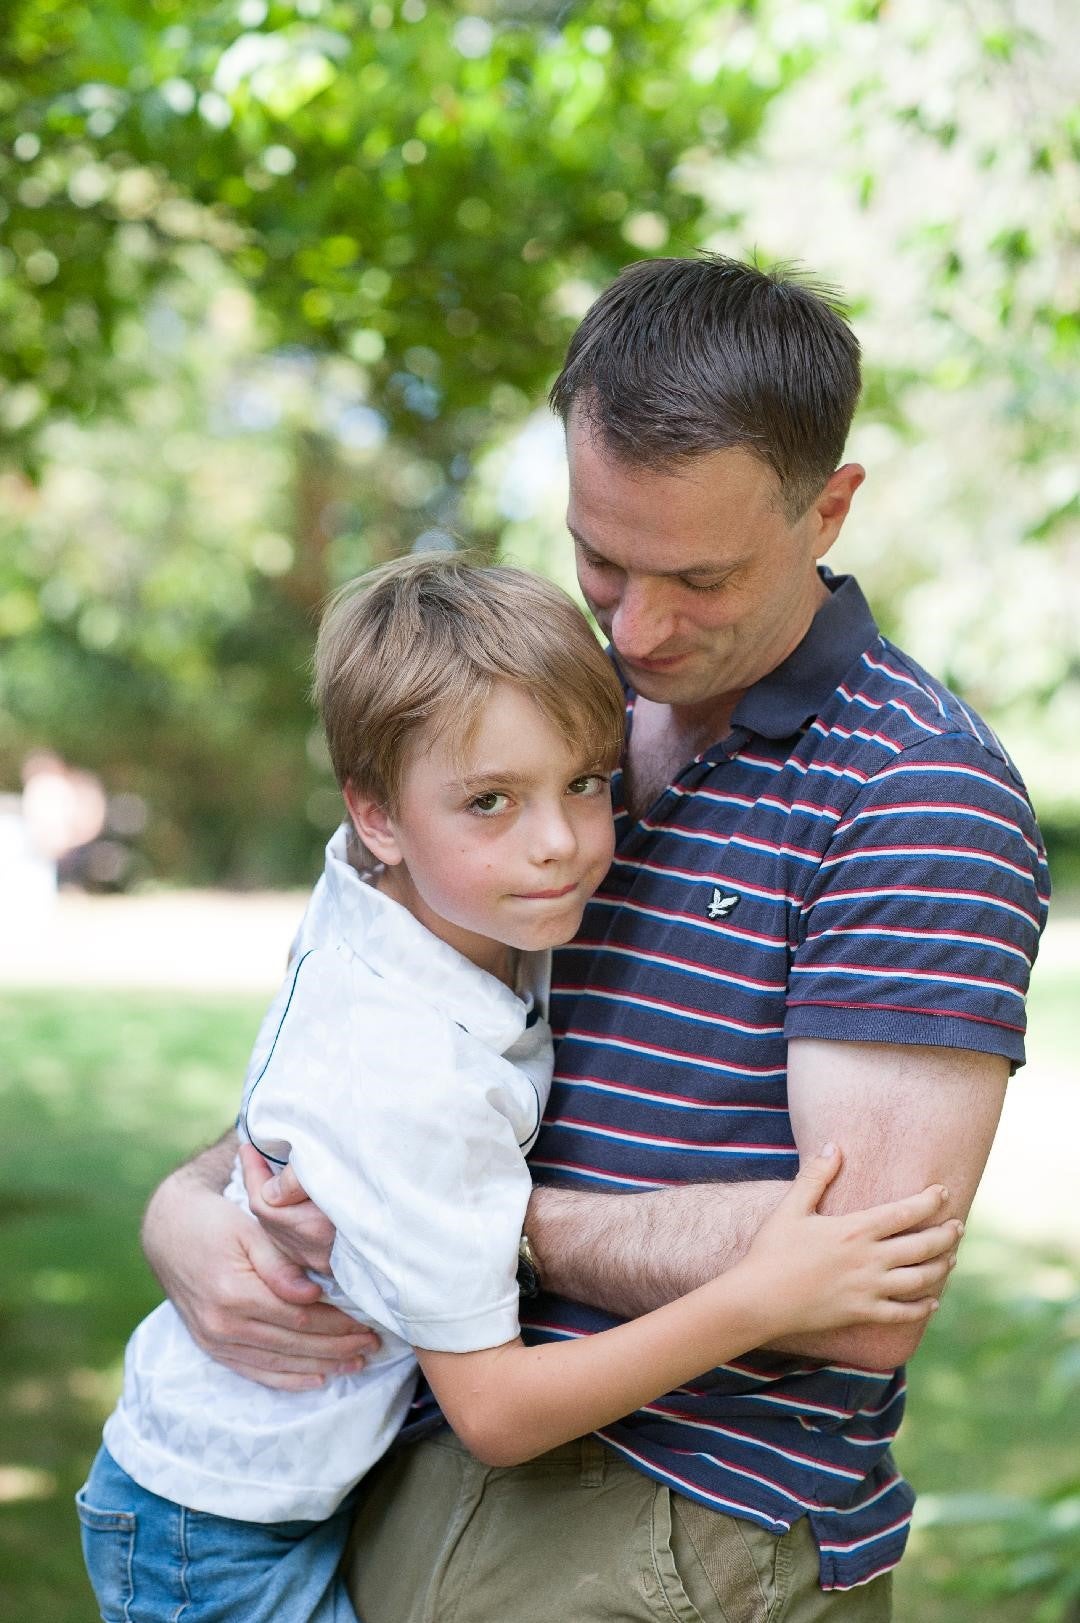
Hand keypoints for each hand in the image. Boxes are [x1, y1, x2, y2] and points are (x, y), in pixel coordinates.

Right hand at [143, 1163, 376, 1389]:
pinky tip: (317, 1379)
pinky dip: (289, 1379)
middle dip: (337, 1348)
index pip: (299, 1319)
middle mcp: (222, 1325)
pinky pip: (255, 1371)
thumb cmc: (215, 1223)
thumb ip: (280, 1264)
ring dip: (321, 1366)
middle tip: (372, 1346)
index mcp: (234, 1293)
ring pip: (278, 1363)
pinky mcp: (212, 1347)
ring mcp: (215, 1340)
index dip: (337, 1325)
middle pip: (293, 1345)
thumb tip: (312, 1294)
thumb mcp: (249, 1229)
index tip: (367, 1324)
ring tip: (355, 1363)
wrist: (168, 1232)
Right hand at [742, 1145, 961, 1341]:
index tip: (944, 1191)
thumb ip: (816, 1176)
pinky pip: (903, 1313)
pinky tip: (933, 1301)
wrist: (759, 1299)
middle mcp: (869, 1259)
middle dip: (946, 1234)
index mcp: (855, 1230)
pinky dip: (922, 1307)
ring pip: (920, 1279)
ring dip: (941, 1267)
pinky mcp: (862, 1313)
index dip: (929, 1201)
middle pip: (922, 1245)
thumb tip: (834, 1145)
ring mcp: (868, 1289)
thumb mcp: (791, 1207)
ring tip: (952, 1258)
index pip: (904, 1212)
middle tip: (959, 1226)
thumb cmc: (772, 1250)